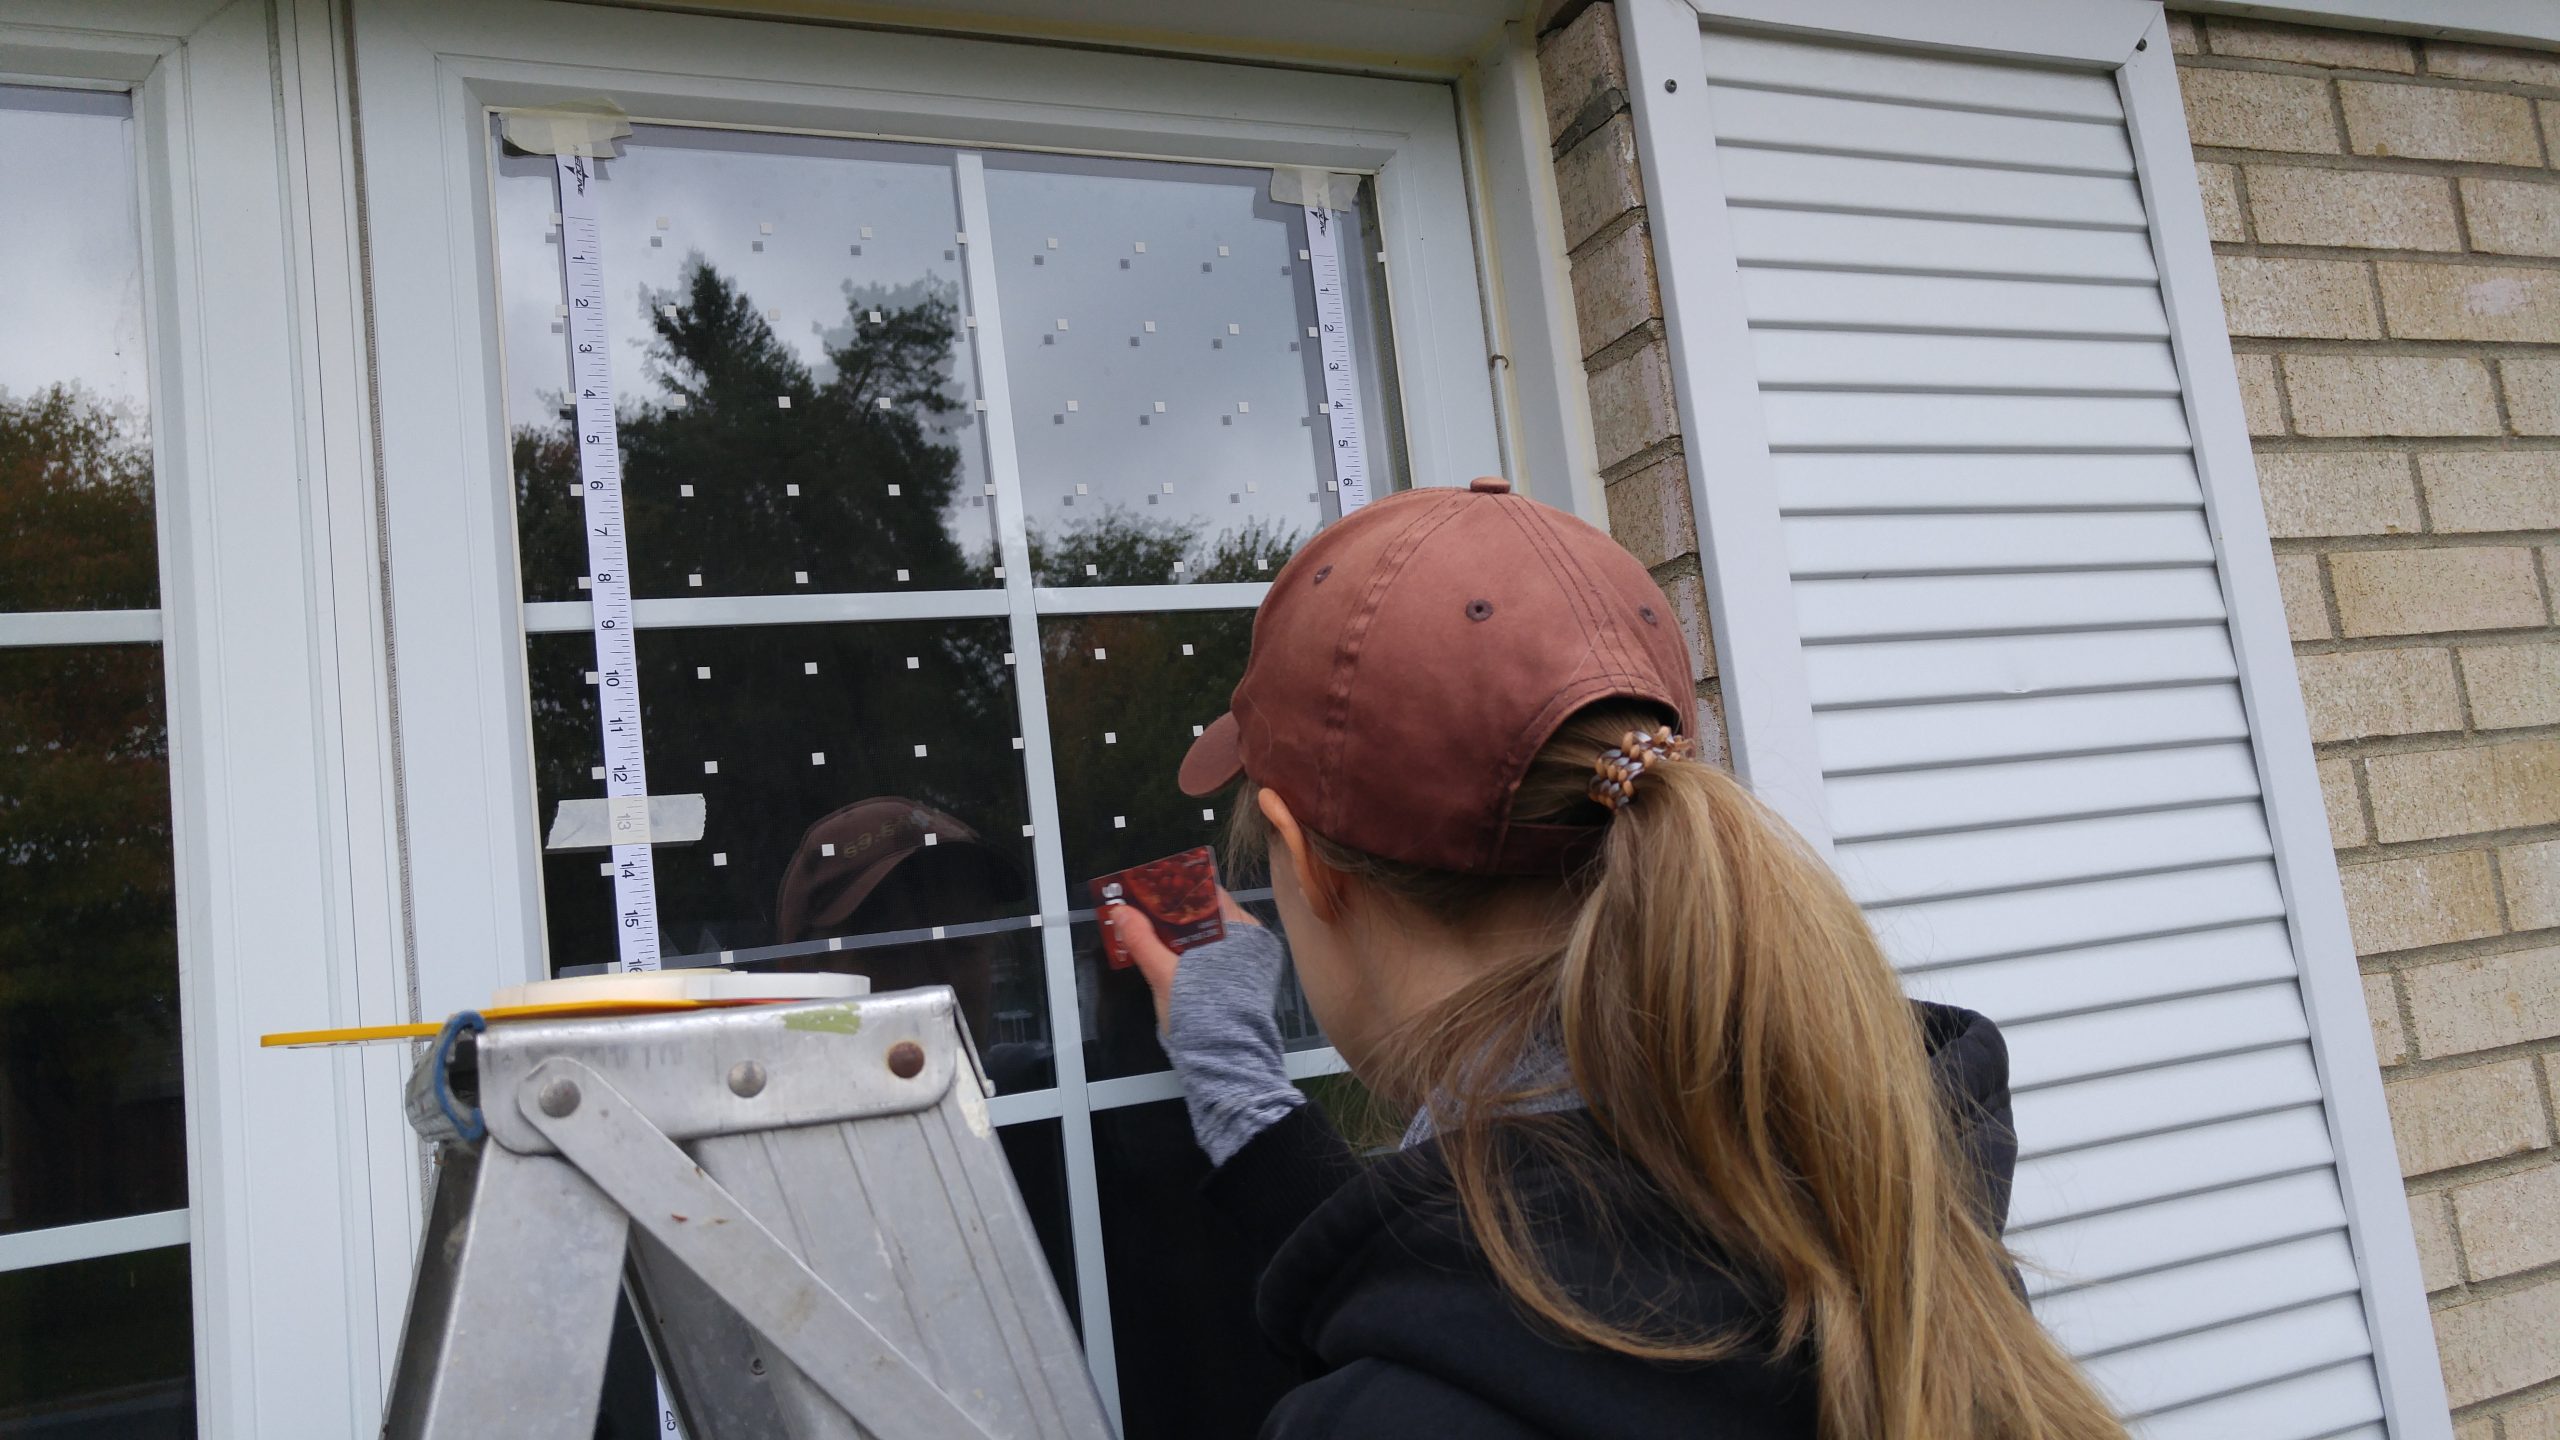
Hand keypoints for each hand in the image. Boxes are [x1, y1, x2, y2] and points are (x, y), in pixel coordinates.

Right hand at [1104, 887, 1258, 1030]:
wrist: (1226, 1060)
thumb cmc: (1201, 1014)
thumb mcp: (1165, 975)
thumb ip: (1143, 940)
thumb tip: (1121, 910)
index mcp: (1239, 929)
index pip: (1208, 894)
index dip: (1177, 891)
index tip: (1150, 892)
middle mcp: (1253, 940)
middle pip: (1210, 915)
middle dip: (1177, 914)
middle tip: (1145, 914)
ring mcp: (1254, 961)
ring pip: (1214, 936)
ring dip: (1185, 934)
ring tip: (1154, 934)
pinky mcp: (1250, 981)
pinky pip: (1222, 956)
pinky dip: (1199, 953)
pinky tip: (1175, 958)